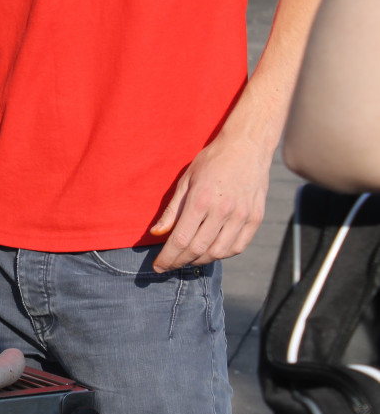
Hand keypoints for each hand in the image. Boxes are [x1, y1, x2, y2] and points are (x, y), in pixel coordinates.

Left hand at [149, 135, 269, 271]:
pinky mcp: (256, 218)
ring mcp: (242, 216)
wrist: (247, 147)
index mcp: (201, 200)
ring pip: (218, 252)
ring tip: (187, 259)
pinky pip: (238, 247)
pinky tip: (210, 252)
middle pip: (198, 250)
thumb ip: (172, 210)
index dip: (168, 258)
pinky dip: (222, 254)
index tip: (158, 266)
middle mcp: (223, 211)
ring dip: (200, 261)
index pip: (181, 240)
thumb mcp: (185, 181)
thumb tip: (157, 234)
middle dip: (179, 262)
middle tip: (169, 266)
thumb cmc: (211, 162)